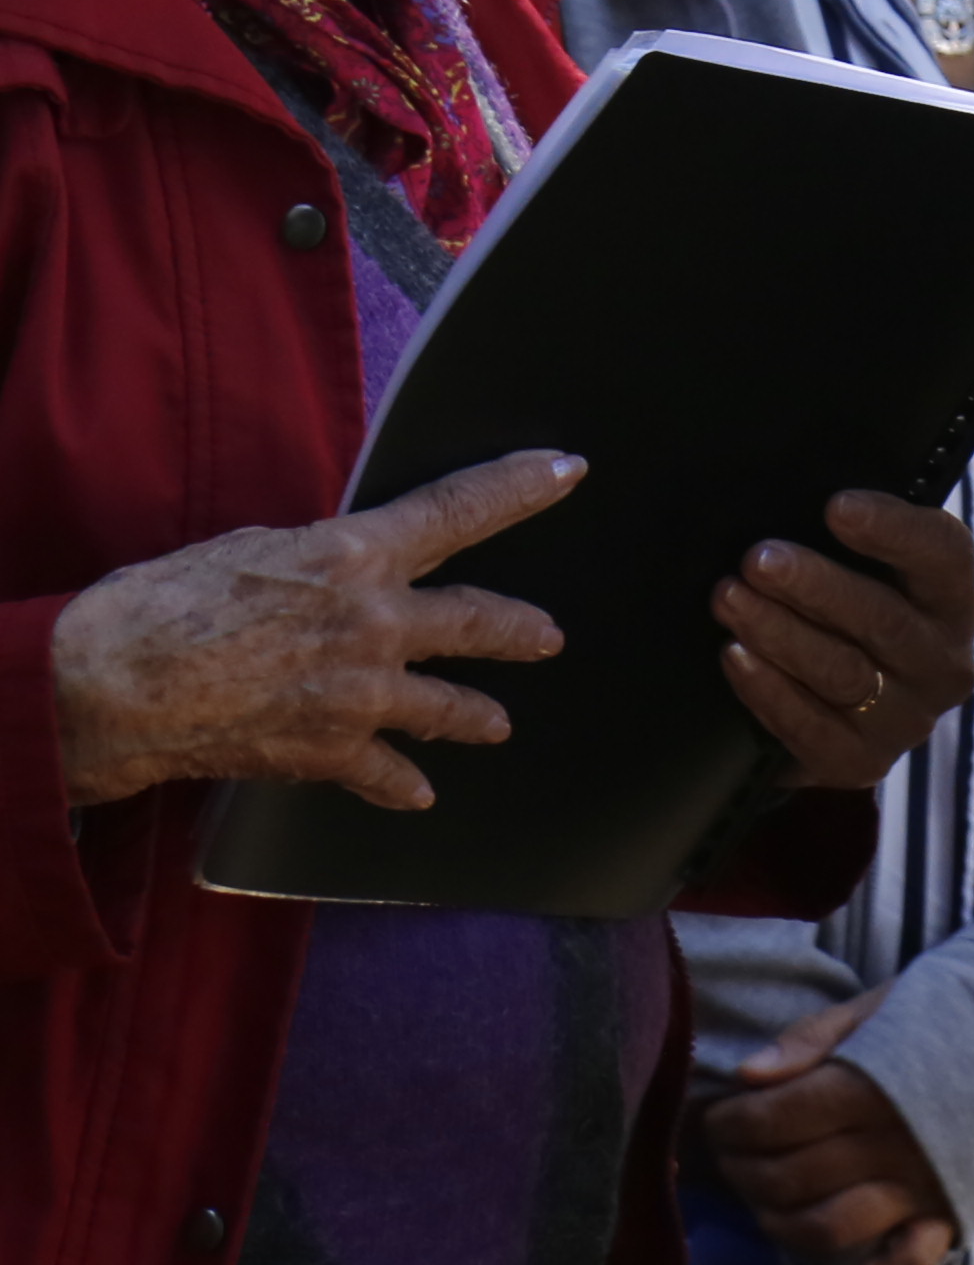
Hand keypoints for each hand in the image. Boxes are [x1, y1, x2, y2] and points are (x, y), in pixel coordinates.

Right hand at [48, 448, 577, 811]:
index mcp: (356, 554)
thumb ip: (320, 559)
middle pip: (476, 620)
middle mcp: (376, 621)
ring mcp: (362, 691)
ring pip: (446, 704)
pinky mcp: (332, 749)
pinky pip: (385, 771)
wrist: (116, 686)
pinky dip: (401, 783)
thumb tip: (343, 565)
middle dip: (518, 629)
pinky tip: (419, 793)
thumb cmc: (166, 603)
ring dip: (476, 715)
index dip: (518, 487)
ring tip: (499, 724)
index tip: (566, 471)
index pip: (459, 510)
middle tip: (548, 637)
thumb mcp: (256, 549)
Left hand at [702, 984, 961, 1264]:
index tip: (720, 1116)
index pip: (775, 1118)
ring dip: (776, 1219)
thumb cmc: (944, 1019)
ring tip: (764, 1196)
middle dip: (742, 1166)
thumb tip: (748, 1078)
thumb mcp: (877, 1007)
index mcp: (872, 1084)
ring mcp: (921, 1186)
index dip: (732, 1123)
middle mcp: (894, 1142)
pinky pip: (902, 1263)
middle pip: (789, 1175)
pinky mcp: (946, 1216)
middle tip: (733, 1152)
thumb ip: (813, 1039)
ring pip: (826, 1226)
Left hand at [719, 490, 973, 791]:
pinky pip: (812, 729)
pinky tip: (735, 656)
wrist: (840, 714)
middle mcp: (945, 663)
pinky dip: (769, 691)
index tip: (836, 507)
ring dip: (781, 633)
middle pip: (884, 619)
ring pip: (845, 673)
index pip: (943, 557)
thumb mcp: (868, 573)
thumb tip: (792, 495)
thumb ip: (853, 541)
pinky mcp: (863, 762)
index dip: (894, 530)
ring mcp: (908, 719)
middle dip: (814, 586)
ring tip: (729, 600)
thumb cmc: (847, 617)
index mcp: (954, 601)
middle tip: (757, 559)